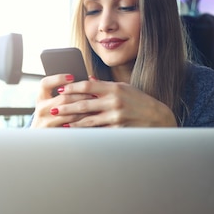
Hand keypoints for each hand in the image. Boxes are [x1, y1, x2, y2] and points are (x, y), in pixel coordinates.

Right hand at [31, 74, 96, 127]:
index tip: (71, 76)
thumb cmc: (50, 117)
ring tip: (95, 104)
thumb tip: (83, 81)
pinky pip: (73, 125)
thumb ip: (61, 94)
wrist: (42, 138)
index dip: (58, 79)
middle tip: (93, 93)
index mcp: (40, 98)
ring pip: (70, 113)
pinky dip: (83, 120)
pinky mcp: (55, 132)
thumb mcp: (50, 104)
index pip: (45, 83)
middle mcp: (42, 109)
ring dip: (85, 108)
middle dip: (80, 95)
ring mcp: (47, 122)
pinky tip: (91, 116)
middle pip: (63, 98)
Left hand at [51, 78, 176, 126]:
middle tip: (53, 107)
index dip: (72, 88)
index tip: (61, 90)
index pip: (88, 86)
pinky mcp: (118, 130)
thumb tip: (88, 80)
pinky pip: (97, 131)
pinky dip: (85, 132)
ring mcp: (116, 117)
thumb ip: (105, 86)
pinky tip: (76, 132)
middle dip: (66, 106)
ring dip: (72, 121)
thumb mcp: (125, 88)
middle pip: (84, 103)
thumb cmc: (141, 102)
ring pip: (88, 119)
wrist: (159, 118)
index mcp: (115, 88)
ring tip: (60, 121)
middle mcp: (114, 101)